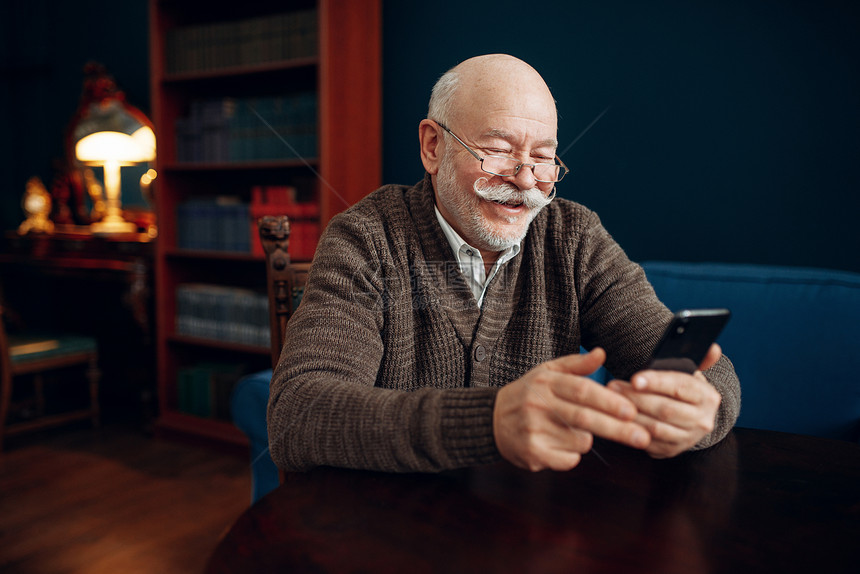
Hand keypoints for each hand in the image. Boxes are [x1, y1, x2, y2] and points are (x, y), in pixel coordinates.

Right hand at [493, 348, 650, 471]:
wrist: (492, 421)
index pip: (582, 391)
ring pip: (580, 441)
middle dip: (617, 429)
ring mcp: (533, 430)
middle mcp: (538, 405)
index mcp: (545, 383)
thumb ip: (577, 365)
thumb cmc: (527, 395)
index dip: (608, 401)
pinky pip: (568, 459)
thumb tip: (602, 353)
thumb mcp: (547, 373)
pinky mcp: (532, 453)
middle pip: (584, 418)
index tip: (631, 411)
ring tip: (570, 431)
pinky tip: (558, 444)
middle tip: (642, 437)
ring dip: (588, 439)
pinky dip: (572, 455)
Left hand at [608, 344, 722, 458]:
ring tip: (613, 401)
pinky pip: (649, 443)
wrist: (694, 417)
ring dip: (631, 415)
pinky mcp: (673, 450)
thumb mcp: (691, 372)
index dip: (656, 383)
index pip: (680, 387)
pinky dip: (633, 430)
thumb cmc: (684, 390)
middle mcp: (702, 420)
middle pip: (665, 409)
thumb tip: (713, 348)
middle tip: (613, 386)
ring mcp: (689, 438)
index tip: (635, 379)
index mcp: (707, 396)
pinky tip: (619, 419)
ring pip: (656, 428)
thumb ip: (699, 359)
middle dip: (636, 398)